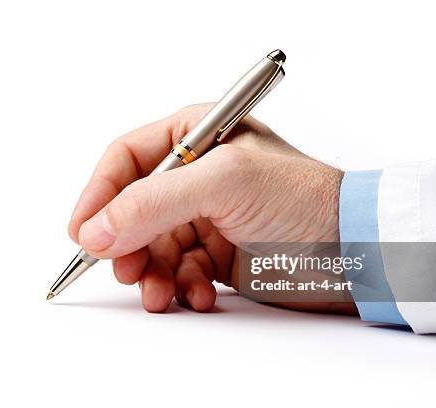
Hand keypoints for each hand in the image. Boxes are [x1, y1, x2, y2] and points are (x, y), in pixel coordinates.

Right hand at [69, 104, 356, 314]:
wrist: (353, 250)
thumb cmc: (304, 198)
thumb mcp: (224, 183)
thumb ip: (154, 201)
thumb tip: (96, 229)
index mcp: (196, 136)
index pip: (126, 159)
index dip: (98, 194)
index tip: (82, 232)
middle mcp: (196, 173)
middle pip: (132, 207)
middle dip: (124, 242)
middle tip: (124, 270)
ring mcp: (205, 215)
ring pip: (150, 245)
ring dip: (149, 272)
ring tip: (159, 292)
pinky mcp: (215, 252)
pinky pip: (176, 271)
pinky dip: (178, 287)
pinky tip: (197, 294)